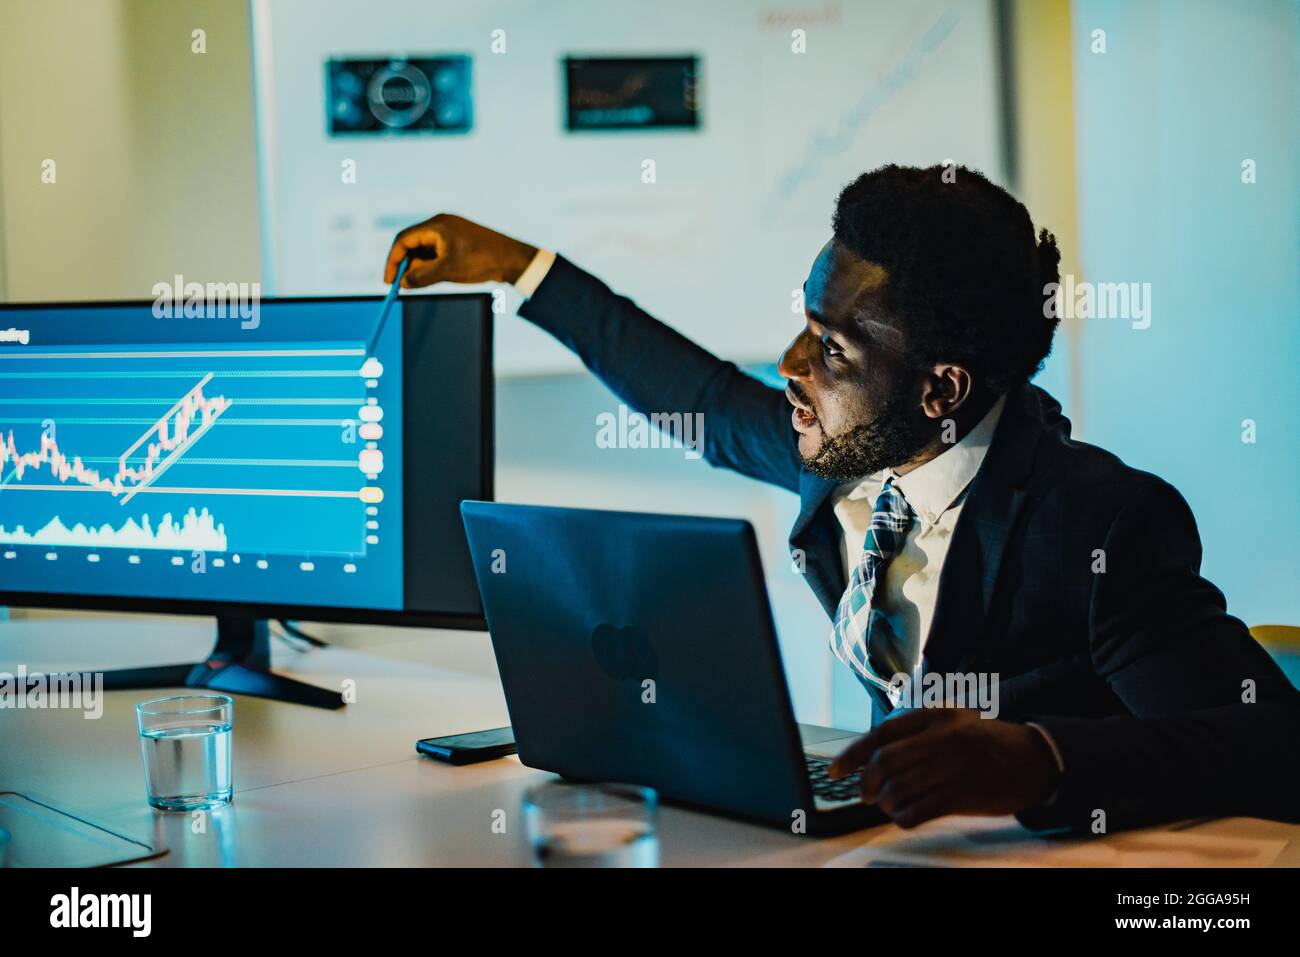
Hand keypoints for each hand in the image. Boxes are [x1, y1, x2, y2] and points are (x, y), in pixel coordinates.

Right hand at [382, 213, 537, 287]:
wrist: (513, 259)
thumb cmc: (482, 260)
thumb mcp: (449, 271)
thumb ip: (422, 277)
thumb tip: (402, 284)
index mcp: (437, 225)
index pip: (404, 240)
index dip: (393, 260)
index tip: (388, 280)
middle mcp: (441, 226)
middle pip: (412, 244)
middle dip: (404, 265)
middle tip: (398, 286)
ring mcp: (449, 234)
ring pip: (424, 251)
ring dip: (418, 268)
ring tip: (417, 285)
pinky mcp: (457, 243)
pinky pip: (435, 254)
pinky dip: (430, 267)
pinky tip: (431, 280)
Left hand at [828, 709, 1060, 827]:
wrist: (1035, 758)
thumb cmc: (987, 742)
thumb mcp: (953, 722)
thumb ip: (917, 733)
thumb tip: (874, 757)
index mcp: (934, 716)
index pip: (881, 734)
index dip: (852, 754)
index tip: (835, 771)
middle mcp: (941, 738)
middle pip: (884, 762)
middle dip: (867, 782)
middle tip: (865, 793)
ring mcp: (952, 766)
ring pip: (898, 788)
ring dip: (885, 802)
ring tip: (888, 805)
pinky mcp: (964, 794)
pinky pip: (919, 810)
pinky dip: (903, 817)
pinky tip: (905, 817)